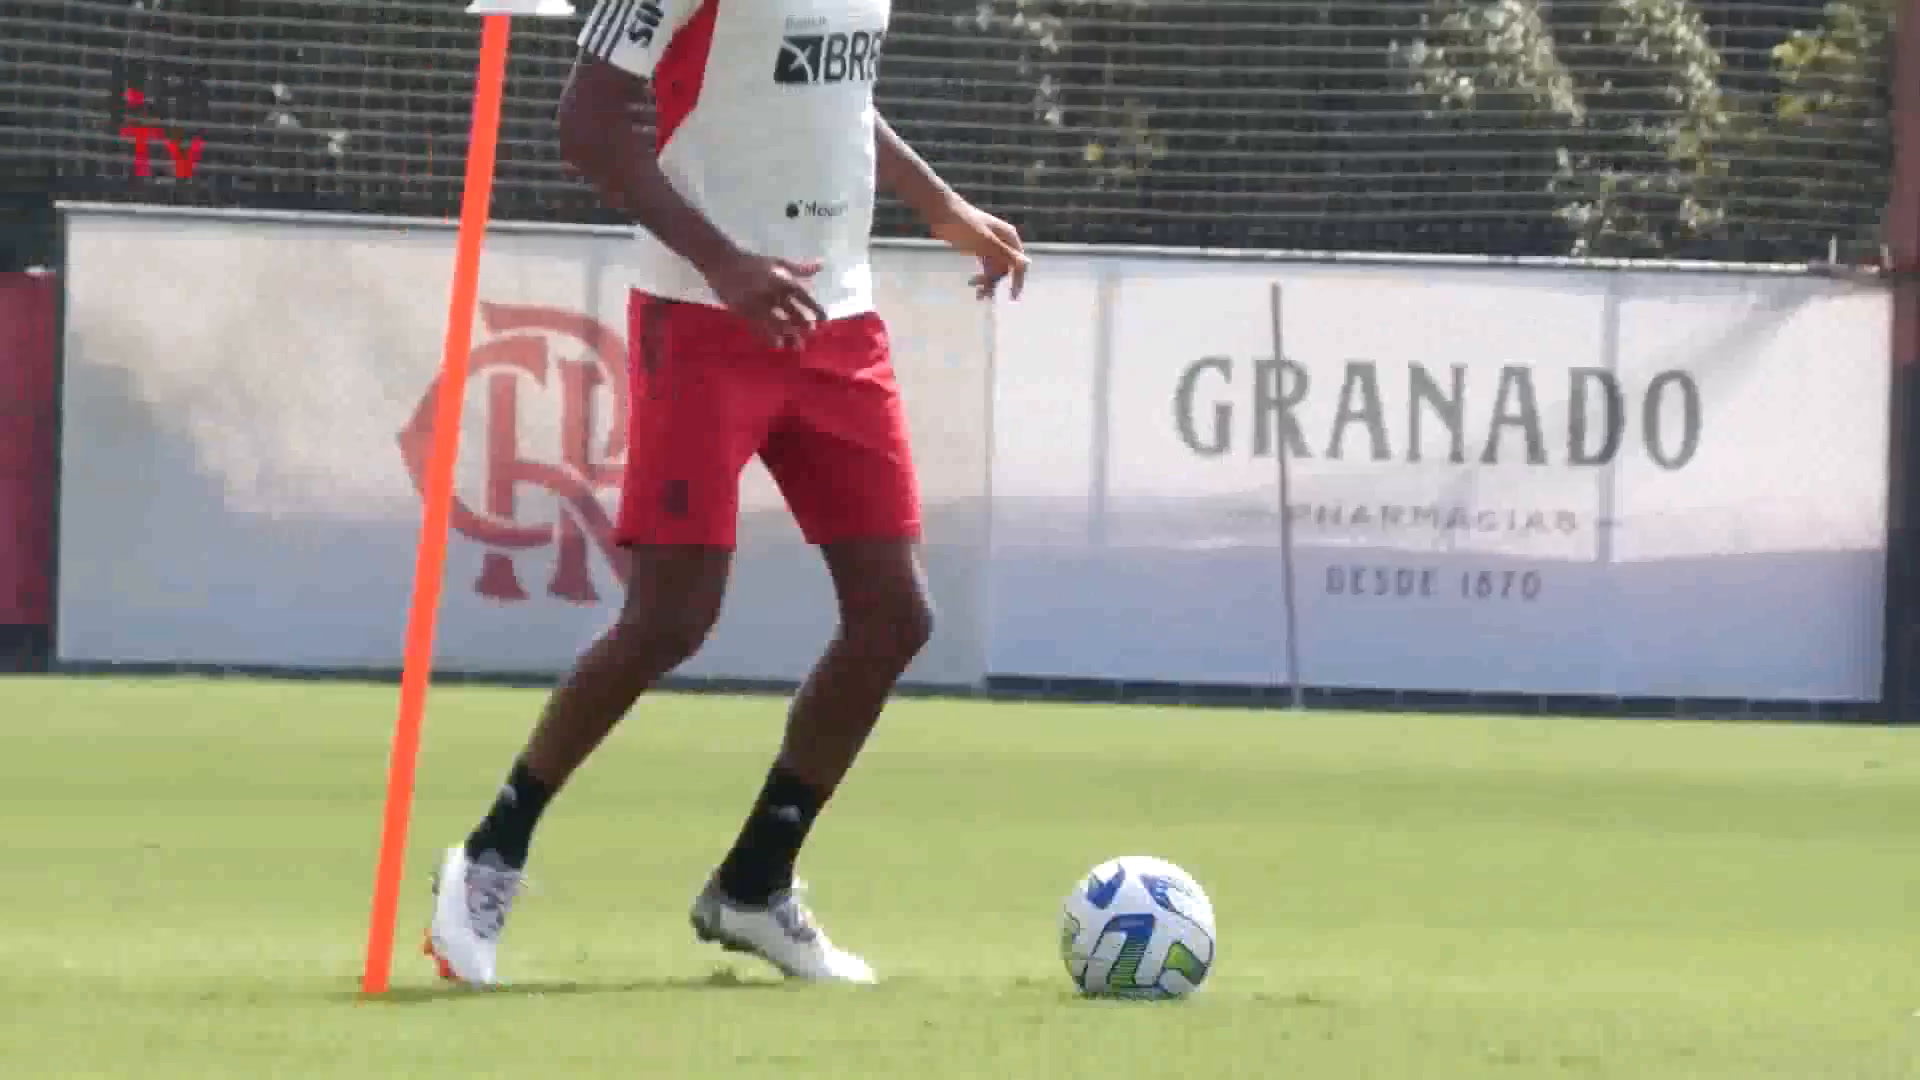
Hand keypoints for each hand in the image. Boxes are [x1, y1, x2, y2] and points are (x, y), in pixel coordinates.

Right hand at [701, 251, 827, 347]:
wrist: (722, 262)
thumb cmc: (753, 262)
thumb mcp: (777, 262)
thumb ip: (799, 268)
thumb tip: (821, 266)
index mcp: (779, 279)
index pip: (802, 296)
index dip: (815, 309)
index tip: (825, 320)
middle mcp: (769, 292)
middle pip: (789, 312)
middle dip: (801, 324)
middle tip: (810, 333)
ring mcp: (755, 303)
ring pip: (774, 323)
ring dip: (787, 335)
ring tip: (796, 346)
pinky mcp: (742, 310)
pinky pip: (757, 327)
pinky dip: (767, 337)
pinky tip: (776, 344)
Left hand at [930, 201, 1028, 300]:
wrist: (942, 212)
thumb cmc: (965, 224)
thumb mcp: (985, 241)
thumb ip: (1005, 254)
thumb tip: (1027, 264)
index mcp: (1009, 237)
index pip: (1019, 263)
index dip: (1017, 281)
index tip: (1012, 298)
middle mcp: (1003, 241)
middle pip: (1006, 268)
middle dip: (997, 282)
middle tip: (983, 294)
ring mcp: (990, 245)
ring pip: (994, 269)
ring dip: (988, 281)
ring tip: (978, 294)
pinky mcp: (979, 248)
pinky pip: (985, 266)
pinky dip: (981, 275)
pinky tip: (973, 283)